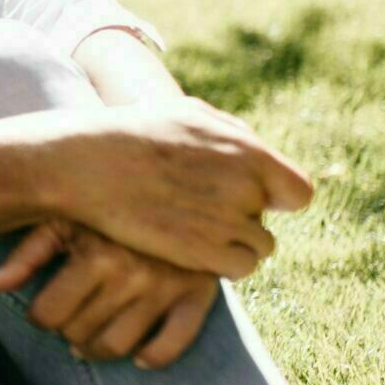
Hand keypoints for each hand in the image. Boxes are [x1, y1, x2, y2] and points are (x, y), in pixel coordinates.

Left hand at [0, 220, 220, 369]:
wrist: (177, 181)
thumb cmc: (105, 201)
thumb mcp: (62, 218)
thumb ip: (25, 254)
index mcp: (97, 254)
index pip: (50, 314)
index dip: (39, 316)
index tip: (43, 309)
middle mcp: (133, 274)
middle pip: (80, 332)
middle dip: (67, 329)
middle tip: (69, 315)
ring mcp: (168, 288)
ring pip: (119, 346)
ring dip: (97, 348)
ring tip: (90, 335)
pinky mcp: (198, 296)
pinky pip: (172, 345)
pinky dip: (152, 357)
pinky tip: (138, 353)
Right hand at [9, 97, 313, 278]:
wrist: (87, 165)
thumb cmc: (134, 134)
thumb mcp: (190, 115)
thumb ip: (235, 136)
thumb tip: (261, 155)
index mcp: (249, 152)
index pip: (297, 192)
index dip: (275, 198)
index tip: (250, 198)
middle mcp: (245, 187)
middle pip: (268, 219)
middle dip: (242, 217)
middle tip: (201, 209)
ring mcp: (226, 223)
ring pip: (258, 248)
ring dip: (232, 243)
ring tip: (192, 229)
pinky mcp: (204, 254)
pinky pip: (239, 269)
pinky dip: (220, 264)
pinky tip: (190, 249)